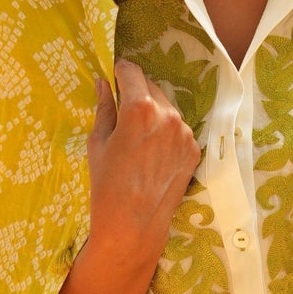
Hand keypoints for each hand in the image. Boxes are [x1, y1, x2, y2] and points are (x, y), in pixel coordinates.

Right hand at [87, 60, 202, 264]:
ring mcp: (185, 133)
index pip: (131, 71)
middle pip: (151, 87)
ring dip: (153, 111)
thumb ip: (105, 106)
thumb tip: (103, 81)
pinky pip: (178, 129)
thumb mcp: (98, 141)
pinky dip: (166, 132)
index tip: (114, 74)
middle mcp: (168, 114)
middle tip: (122, 109)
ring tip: (137, 136)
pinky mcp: (194, 149)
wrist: (134, 223)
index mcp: (140, 108)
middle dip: (136, 91)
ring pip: (166, 107)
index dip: (120, 70)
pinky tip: (152, 152)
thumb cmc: (107, 183)